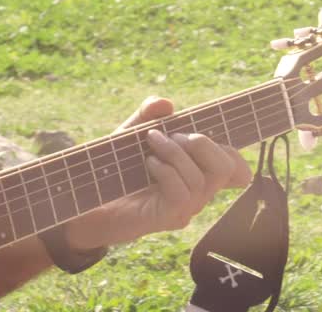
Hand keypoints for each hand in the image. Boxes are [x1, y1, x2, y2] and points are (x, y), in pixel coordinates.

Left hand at [64, 96, 252, 249]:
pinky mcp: (167, 218)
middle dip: (204, 144)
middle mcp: (198, 193)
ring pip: (200, 179)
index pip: (236, 169)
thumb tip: (165, 103)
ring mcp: (185, 208)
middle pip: (227, 168)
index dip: (236, 152)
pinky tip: (148, 162)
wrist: (85, 203)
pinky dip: (166, 171)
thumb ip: (148, 114)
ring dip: (175, 152)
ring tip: (151, 140)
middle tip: (176, 134)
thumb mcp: (131, 133)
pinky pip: (181, 193)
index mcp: (198, 173)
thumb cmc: (114, 168)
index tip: (204, 133)